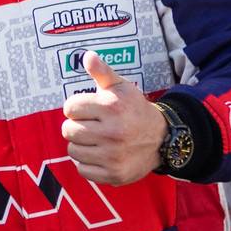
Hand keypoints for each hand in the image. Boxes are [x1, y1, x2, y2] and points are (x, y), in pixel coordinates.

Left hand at [61, 50, 166, 185]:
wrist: (162, 139)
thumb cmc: (134, 109)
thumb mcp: (121, 87)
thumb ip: (102, 72)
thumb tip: (87, 56)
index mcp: (112, 107)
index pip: (70, 108)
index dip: (76, 108)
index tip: (89, 110)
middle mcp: (113, 132)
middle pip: (68, 130)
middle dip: (76, 126)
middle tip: (91, 126)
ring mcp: (113, 155)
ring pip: (72, 150)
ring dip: (80, 145)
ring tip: (96, 140)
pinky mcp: (114, 174)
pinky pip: (81, 169)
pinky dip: (87, 163)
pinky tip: (100, 155)